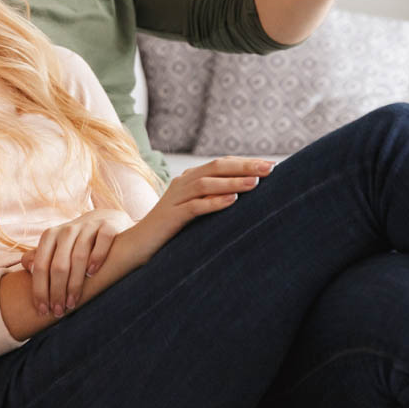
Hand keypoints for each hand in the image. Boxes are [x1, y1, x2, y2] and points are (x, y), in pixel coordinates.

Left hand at [21, 209, 134, 317]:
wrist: (106, 220)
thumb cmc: (76, 242)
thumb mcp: (55, 247)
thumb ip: (39, 257)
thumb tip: (26, 267)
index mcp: (51, 236)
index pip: (40, 266)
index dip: (40, 290)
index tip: (42, 310)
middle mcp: (68, 230)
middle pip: (58, 265)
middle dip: (57, 292)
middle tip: (59, 311)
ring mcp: (88, 226)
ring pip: (79, 257)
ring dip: (75, 284)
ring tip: (73, 303)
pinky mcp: (108, 226)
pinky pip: (102, 241)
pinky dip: (97, 258)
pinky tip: (92, 274)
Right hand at [133, 157, 273, 259]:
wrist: (137, 245)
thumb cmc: (171, 229)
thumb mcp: (194, 210)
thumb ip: (213, 198)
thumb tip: (247, 195)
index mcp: (189, 179)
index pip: (221, 164)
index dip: (246, 162)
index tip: (271, 165)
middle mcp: (182, 183)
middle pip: (216, 167)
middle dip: (244, 166)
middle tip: (270, 168)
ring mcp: (175, 199)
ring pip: (206, 184)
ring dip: (232, 183)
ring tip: (255, 184)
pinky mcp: (170, 217)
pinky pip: (194, 206)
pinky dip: (213, 202)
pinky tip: (231, 201)